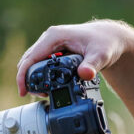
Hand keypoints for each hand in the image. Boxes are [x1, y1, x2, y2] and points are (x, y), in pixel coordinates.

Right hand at [16, 19, 133, 95]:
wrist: (110, 38)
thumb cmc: (105, 44)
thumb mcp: (100, 56)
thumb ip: (92, 66)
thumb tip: (84, 74)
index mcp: (54, 37)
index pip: (31, 57)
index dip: (23, 75)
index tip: (23, 92)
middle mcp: (49, 39)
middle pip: (28, 60)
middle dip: (27, 79)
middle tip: (38, 96)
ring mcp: (51, 44)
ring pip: (33, 62)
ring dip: (33, 78)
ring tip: (44, 94)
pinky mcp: (54, 50)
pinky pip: (41, 63)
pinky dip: (40, 76)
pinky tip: (47, 87)